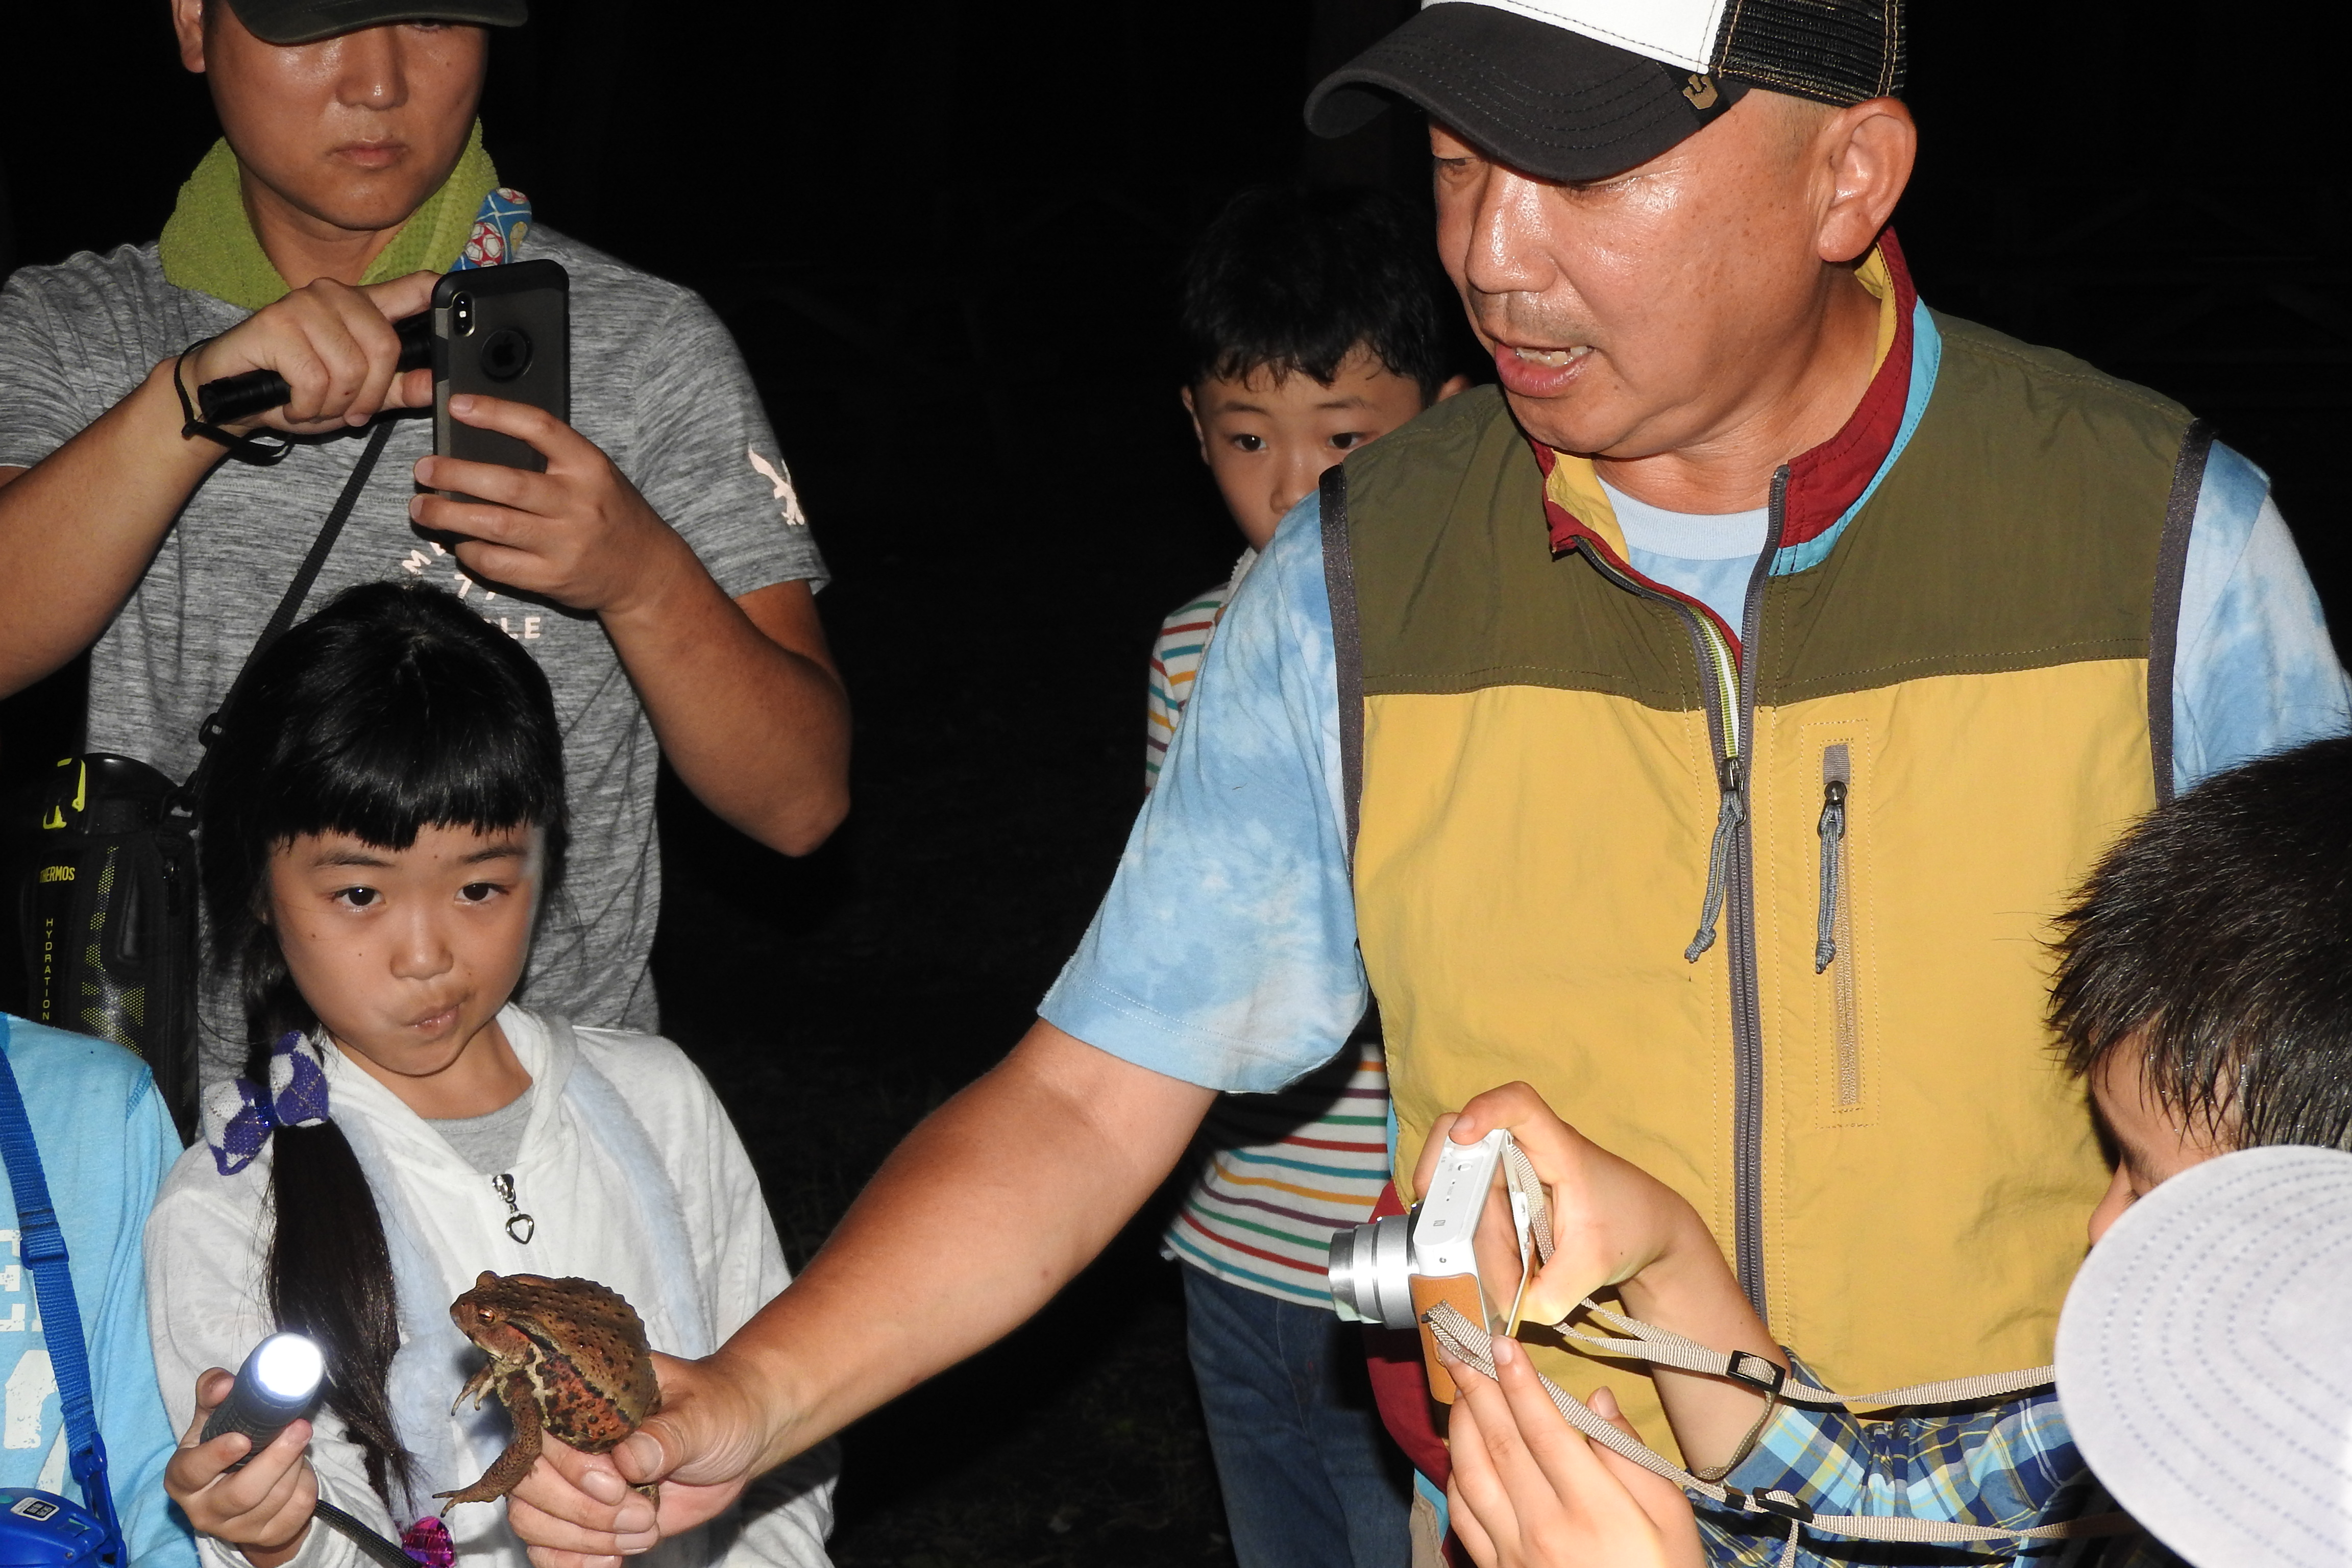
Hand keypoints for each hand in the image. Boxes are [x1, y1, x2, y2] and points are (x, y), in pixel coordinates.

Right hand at [164, 1369, 316, 1567]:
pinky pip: (297, 1509)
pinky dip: (308, 1483)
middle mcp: (203, 1510)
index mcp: (183, 1479)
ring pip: (275, 1499)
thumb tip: (225, 1382)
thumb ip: (213, 1393)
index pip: (193, 1471)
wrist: (241, 1491)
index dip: (217, 1455)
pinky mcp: (266, 1537)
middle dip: (276, 1458)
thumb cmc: (223, 1445)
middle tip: (300, 1427)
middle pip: (242, 1493)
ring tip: (299, 1439)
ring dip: (296, 1464)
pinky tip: (301, 1468)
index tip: (243, 1437)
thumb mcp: (212, 1419)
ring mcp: (235, 1529)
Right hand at [179, 273, 438, 434]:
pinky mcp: (275, 323)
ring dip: (332, 404)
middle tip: (345, 410)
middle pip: (386, 347)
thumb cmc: (293, 390)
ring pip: (350, 368)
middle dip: (368, 395)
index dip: (438, 295)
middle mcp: (335, 295)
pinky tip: (290, 402)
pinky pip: (315, 379)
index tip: (458, 303)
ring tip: (311, 404)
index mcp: (363, 307)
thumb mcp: (356, 397)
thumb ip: (397, 388)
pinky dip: (305, 405)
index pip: (414, 288)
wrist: (226, 395)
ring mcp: (303, 304)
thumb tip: (435, 384)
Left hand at [409, 397, 690, 617]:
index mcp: (589, 467)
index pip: (539, 427)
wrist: (646, 572)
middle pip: (506, 484)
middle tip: (424, 469)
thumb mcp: (593, 473)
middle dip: (455, 475)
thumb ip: (550, 456)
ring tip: (422, 508)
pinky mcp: (552, 578)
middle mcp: (578, 504)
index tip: (458, 405)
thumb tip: (478, 438)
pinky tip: (459, 542)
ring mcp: (565, 544)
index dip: (495, 412)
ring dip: (448, 516)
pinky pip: (498, 564)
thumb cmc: (610, 513)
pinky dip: (470, 552)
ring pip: (494, 526)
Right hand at [508, 1353, 756, 1567]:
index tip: (619, 1486)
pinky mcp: (583, 1515)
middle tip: (644, 1515)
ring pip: (531, 1520)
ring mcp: (571, 1479)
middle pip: (529, 1485)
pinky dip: (572, 1561)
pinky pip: (546, 1547)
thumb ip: (667, 1435)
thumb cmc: (719, 1411)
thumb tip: (629, 1459)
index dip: (573, 1469)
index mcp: (587, 1396)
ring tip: (645, 1530)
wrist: (740, 1439)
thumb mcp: (703, 1415)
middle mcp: (568, 1438)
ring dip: (584, 1540)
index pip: (544, 1434)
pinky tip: (615, 1556)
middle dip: (584, 1513)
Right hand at [1419, 1082, 1712, 1326]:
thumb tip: (1515, 1311)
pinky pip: (1474, 1221)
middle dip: (1456, 1211)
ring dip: (1472, 1247)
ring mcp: (1510, 1174)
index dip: (1485, 1110)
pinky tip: (1498, 1281)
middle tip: (1457, 1257)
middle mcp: (1527, 1152)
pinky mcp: (1502, 1198)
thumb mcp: (1598, 1264)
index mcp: (1560, 1149)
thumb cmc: (1630, 1227)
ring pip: (1465, 1199)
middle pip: (1469, 1159)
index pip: (1519, 1105)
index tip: (1463, 1134)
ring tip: (1504, 1290)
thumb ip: (1557, 1291)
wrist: (1646, 1230)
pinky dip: (1479, 1253)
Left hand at [1444, 1336, 1703, 1567]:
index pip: (1544, 1428)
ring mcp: (1515, 1553)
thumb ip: (1629, 1458)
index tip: (1502, 1342)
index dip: (1519, 1381)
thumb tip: (1598, 1400)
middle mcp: (1544, 1527)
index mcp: (1593, 1509)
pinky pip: (1465, 1518)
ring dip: (1460, 1425)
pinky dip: (1455, 1477)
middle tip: (1460, 1347)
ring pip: (1472, 1475)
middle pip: (1500, 1443)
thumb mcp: (1671, 1519)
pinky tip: (1458, 1453)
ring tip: (1457, 1387)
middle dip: (1477, 1389)